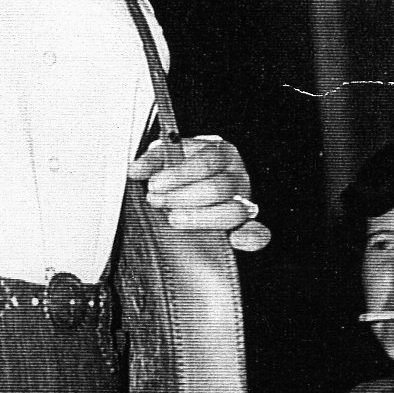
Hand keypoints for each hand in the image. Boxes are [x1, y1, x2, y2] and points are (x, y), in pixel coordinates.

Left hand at [132, 133, 270, 252]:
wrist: (194, 185)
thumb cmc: (182, 171)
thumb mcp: (167, 158)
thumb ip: (152, 161)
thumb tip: (135, 170)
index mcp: (220, 152)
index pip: (207, 160)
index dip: (180, 173)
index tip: (154, 185)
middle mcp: (236, 175)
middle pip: (220, 187)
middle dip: (184, 196)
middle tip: (158, 202)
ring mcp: (244, 201)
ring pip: (234, 211)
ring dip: (202, 217)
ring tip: (174, 219)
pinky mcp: (247, 226)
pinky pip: (258, 233)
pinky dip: (249, 238)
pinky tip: (232, 240)